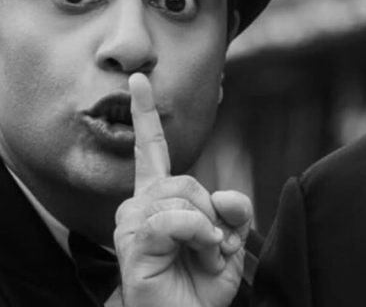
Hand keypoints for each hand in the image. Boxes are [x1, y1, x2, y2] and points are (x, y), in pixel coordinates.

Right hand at [113, 73, 252, 306]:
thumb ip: (233, 210)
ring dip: (208, 230)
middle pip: (188, 180)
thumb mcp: (229, 241)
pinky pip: (174, 218)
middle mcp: (139, 207)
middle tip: (211, 247)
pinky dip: (197, 233)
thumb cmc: (199, 286)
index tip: (139, 80)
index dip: (145, 114)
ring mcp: (132, 224)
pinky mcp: (133, 243)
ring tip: (201, 255)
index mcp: (159, 200)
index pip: (151, 151)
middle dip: (213, 214)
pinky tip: (198, 250)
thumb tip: (228, 198)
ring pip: (184, 197)